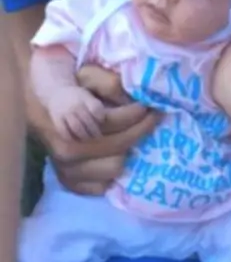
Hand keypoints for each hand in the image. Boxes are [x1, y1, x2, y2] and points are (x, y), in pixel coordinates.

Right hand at [31, 63, 159, 195]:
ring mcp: (67, 169)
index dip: (137, 113)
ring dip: (127, 150)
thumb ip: (109, 83)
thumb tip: (131, 100)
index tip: (150, 106)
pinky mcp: (70, 183)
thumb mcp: (89, 76)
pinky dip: (112, 170)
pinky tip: (116, 153)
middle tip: (153, 117)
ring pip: (115, 167)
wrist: (46, 106)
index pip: (113, 122)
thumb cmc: (73, 89)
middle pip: (119, 146)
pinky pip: (103, 186)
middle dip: (140, 129)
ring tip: (132, 134)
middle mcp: (67, 150)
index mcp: (69, 122)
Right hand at [47, 86, 105, 140]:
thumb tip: (103, 121)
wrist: (57, 91)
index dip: (100, 118)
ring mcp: (65, 112)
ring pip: (76, 127)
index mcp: (85, 97)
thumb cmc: (77, 96)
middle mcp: (76, 105)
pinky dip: (71, 137)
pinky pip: (64, 131)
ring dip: (83, 136)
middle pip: (87, 120)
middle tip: (97, 136)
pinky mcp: (56, 119)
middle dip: (94, 131)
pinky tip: (75, 139)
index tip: (101, 122)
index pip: (96, 109)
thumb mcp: (87, 95)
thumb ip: (95, 105)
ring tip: (87, 138)